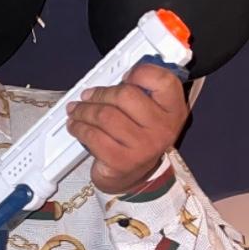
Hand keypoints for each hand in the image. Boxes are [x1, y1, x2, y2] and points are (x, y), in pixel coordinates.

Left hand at [67, 61, 187, 194]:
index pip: (163, 80)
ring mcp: (143, 146)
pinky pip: (93, 136)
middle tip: (87, 95)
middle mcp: (163, 128)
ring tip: (75, 109)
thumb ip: (142, 92)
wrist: (132, 178)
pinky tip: (74, 126)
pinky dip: (79, 128)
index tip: (124, 76)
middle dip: (100, 93)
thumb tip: (116, 71)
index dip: (141, 72)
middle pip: (125, 95)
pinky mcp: (122, 161)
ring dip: (83, 110)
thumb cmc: (138, 138)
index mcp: (174, 110)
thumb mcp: (149, 114)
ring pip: (105, 116)